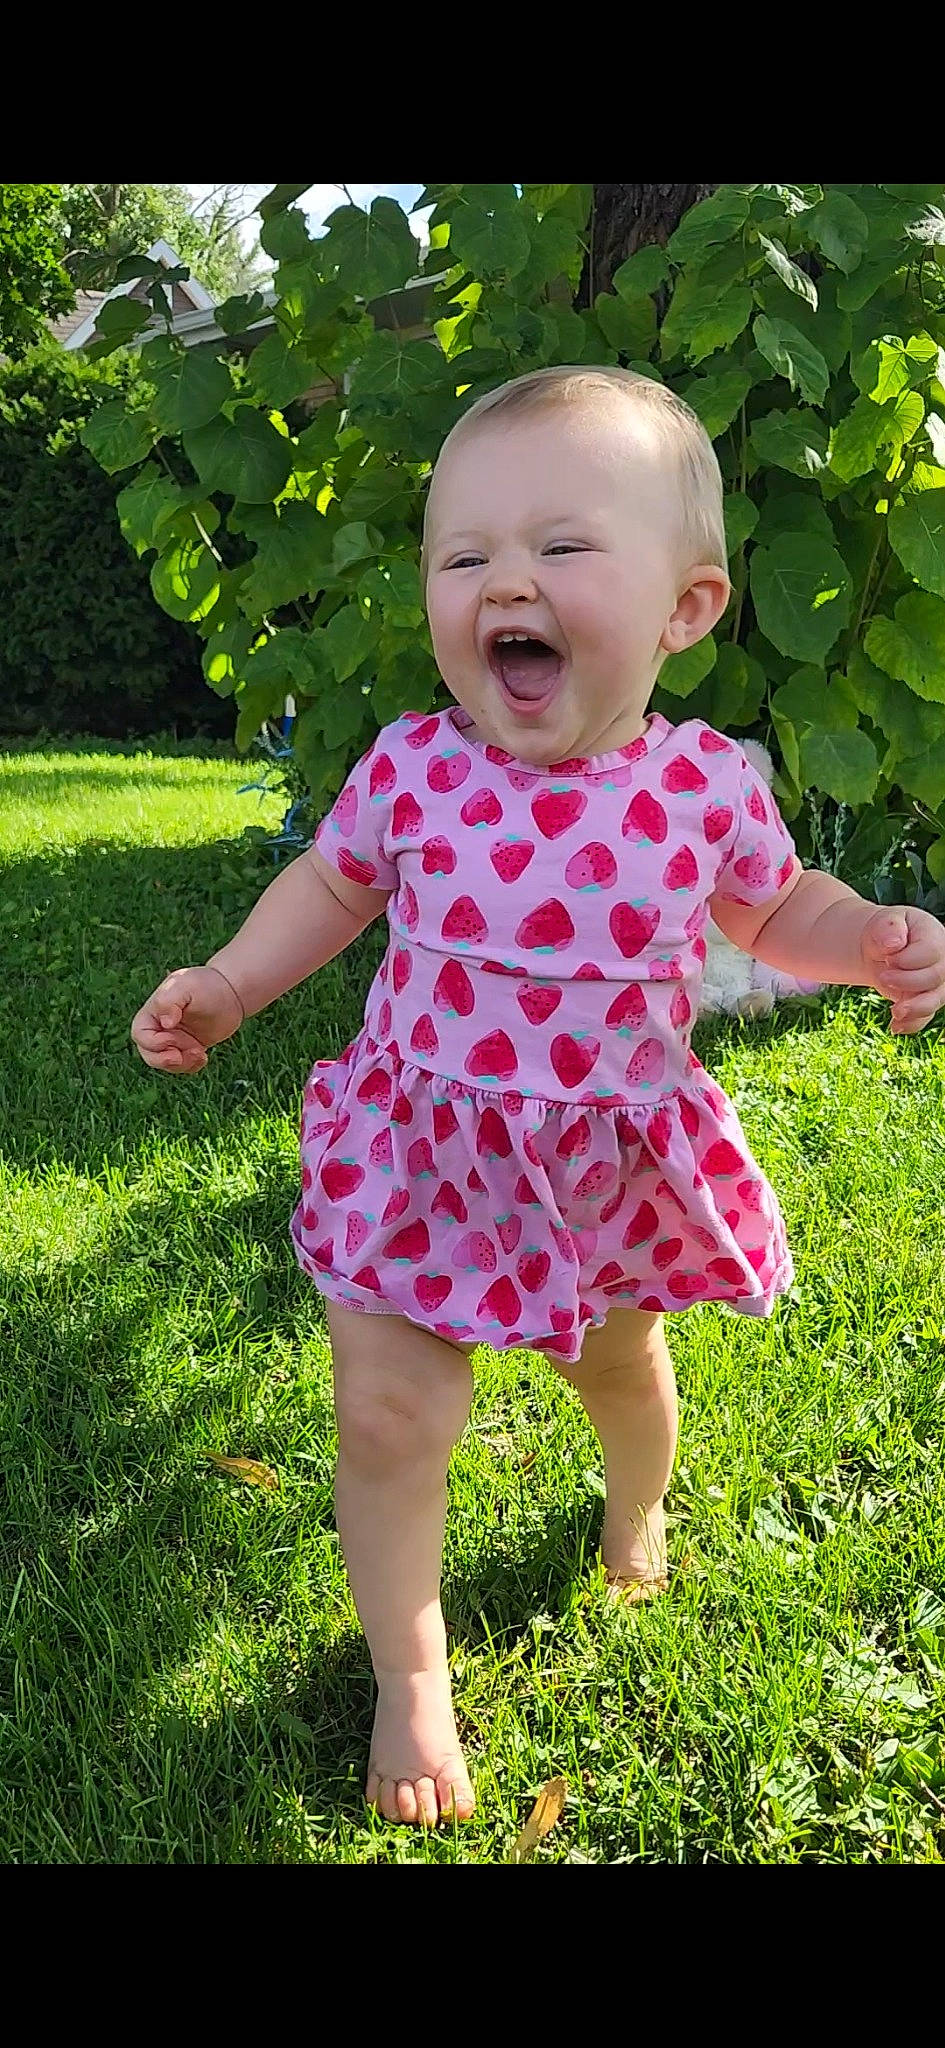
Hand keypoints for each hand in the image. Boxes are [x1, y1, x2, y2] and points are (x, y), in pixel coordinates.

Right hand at [131, 965, 243, 1072]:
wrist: (230, 991)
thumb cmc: (205, 985)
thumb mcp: (185, 986)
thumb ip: (169, 1002)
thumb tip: (165, 1024)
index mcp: (152, 1012)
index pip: (140, 1035)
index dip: (154, 1042)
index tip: (174, 1036)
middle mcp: (160, 1027)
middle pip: (149, 1053)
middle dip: (165, 1059)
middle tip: (183, 1055)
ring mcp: (174, 1039)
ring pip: (166, 1063)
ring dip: (181, 1064)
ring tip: (199, 1052)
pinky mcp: (189, 1048)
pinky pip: (183, 1066)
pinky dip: (191, 1066)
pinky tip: (204, 1056)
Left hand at [860, 906, 944, 1033]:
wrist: (882, 950)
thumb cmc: (887, 933)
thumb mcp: (885, 922)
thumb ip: (889, 927)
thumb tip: (894, 944)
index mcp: (935, 937)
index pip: (931, 952)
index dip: (908, 959)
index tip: (888, 959)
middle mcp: (942, 962)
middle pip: (935, 978)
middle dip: (907, 982)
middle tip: (883, 976)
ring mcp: (937, 984)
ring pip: (933, 1001)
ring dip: (914, 1009)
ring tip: (894, 1012)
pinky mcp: (926, 1001)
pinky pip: (924, 1017)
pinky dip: (910, 1024)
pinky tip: (895, 1027)